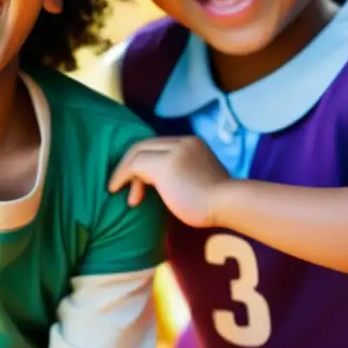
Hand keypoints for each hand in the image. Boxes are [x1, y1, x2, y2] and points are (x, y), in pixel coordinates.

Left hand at [109, 136, 231, 227]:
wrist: (230, 205)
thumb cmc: (217, 203)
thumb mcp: (199, 181)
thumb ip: (182, 175)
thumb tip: (162, 185)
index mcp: (191, 144)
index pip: (158, 146)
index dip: (143, 163)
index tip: (139, 185)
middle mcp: (182, 142)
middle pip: (144, 145)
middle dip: (130, 166)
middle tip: (124, 189)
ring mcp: (174, 151)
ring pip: (137, 153)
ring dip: (125, 173)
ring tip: (125, 196)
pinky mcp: (166, 165)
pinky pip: (135, 165)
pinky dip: (122, 176)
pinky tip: (117, 191)